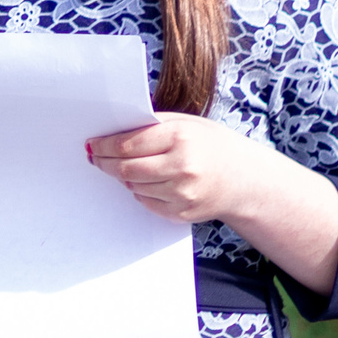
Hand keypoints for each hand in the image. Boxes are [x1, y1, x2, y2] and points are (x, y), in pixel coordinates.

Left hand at [87, 113, 267, 224]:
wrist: (246, 179)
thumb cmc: (211, 145)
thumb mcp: (186, 123)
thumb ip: (151, 125)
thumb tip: (112, 130)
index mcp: (180, 138)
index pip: (128, 144)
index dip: (104, 145)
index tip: (92, 144)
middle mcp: (182, 167)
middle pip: (127, 169)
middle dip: (105, 163)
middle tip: (94, 157)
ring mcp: (183, 193)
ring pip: (134, 186)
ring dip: (122, 177)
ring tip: (120, 166)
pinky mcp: (183, 213)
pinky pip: (147, 202)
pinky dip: (139, 191)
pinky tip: (144, 181)